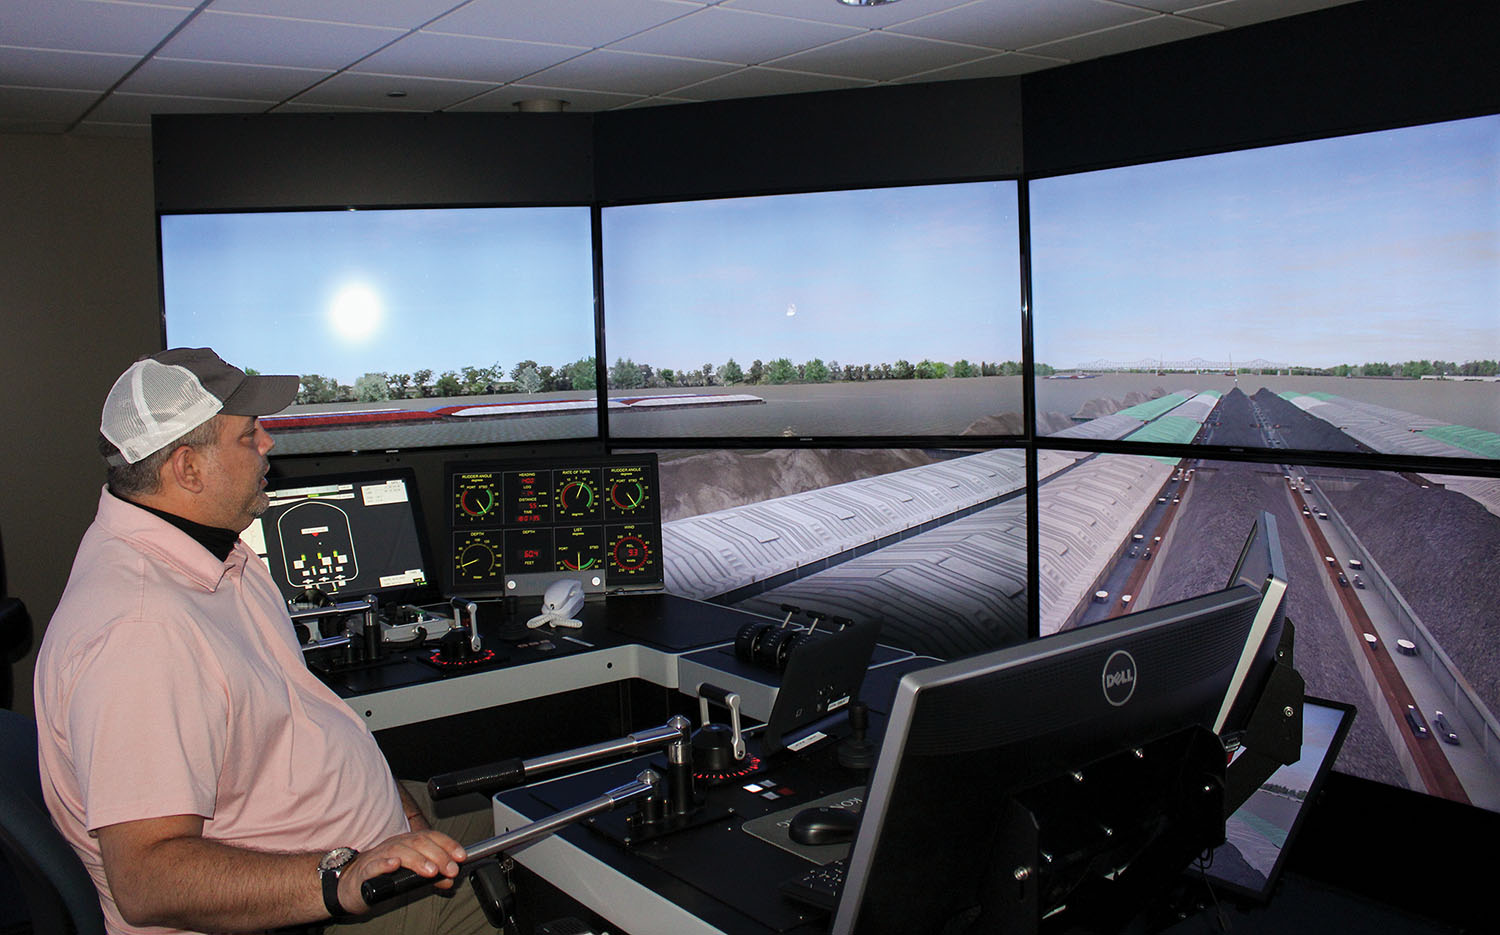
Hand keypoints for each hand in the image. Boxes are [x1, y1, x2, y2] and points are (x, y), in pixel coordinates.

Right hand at [336, 830, 466, 913]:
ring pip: (400, 851)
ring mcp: (379, 856)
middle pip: (419, 843)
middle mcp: (395, 845)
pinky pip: (375, 864)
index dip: (448, 844)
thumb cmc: (382, 876)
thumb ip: (432, 875)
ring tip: (431, 870)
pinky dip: (386, 863)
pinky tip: (395, 865)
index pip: (431, 836)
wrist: (350, 884)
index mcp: (407, 843)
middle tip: (450, 869)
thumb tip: (451, 878)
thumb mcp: (410, 874)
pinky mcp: (365, 870)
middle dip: (439, 855)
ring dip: (418, 860)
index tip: (461, 856)